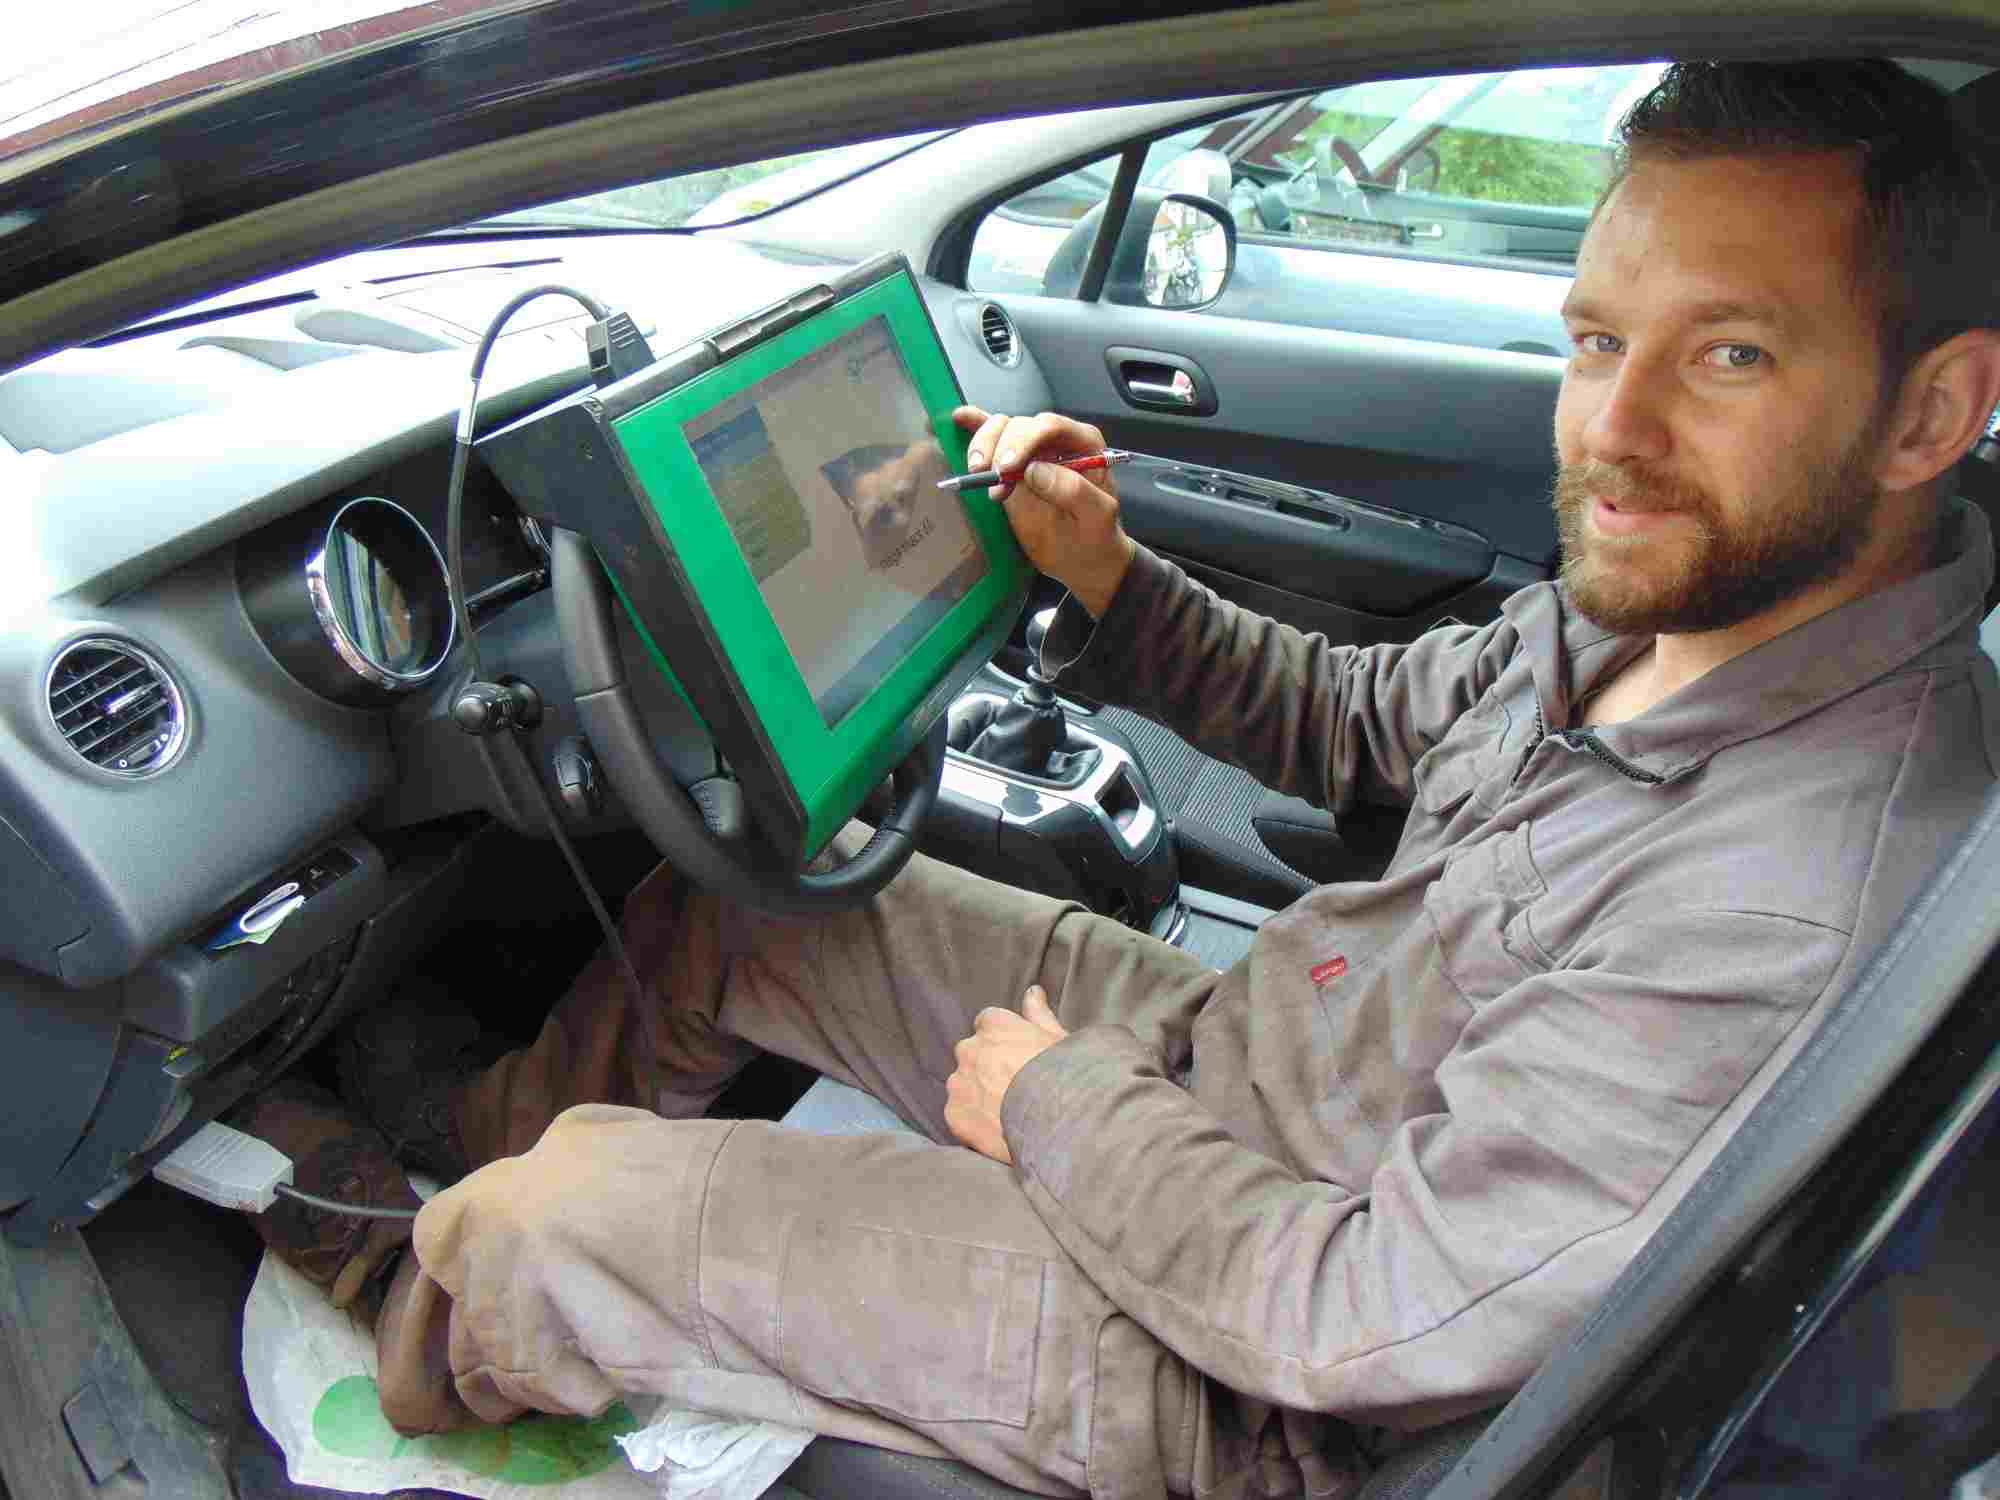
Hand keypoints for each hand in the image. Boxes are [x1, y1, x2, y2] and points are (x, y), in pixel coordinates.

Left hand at [945, 985, 1068, 1164]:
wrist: (1061, 1124)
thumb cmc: (1066, 1076)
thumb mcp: (1060, 1039)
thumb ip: (1039, 1014)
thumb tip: (1033, 991)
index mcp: (995, 1025)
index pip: (988, 1023)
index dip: (1003, 1041)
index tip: (1018, 1057)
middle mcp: (971, 1049)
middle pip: (972, 1053)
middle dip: (987, 1066)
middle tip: (1014, 1087)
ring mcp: (959, 1082)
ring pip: (962, 1084)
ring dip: (977, 1094)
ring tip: (1007, 1113)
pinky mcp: (954, 1114)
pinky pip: (958, 1114)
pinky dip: (973, 1121)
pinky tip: (998, 1130)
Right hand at [954, 407, 1136, 617]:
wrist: (1082, 557)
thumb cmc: (1096, 536)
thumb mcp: (1097, 517)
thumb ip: (1074, 491)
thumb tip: (1035, 470)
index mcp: (1083, 443)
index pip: (1049, 426)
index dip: (1024, 442)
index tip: (1007, 469)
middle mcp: (1055, 440)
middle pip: (1019, 425)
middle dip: (1000, 448)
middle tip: (993, 481)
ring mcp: (1030, 450)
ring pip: (1000, 428)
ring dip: (983, 446)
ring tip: (979, 473)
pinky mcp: (1009, 465)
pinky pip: (991, 437)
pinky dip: (975, 426)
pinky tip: (960, 420)